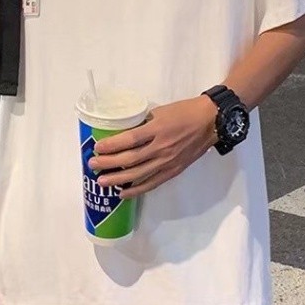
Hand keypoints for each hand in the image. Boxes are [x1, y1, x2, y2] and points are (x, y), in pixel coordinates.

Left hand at [89, 96, 217, 198]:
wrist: (211, 122)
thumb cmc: (184, 112)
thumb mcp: (160, 111)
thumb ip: (143, 124)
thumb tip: (124, 133)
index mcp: (158, 129)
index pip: (130, 139)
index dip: (112, 145)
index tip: (97, 147)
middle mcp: (162, 147)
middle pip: (131, 159)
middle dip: (109, 163)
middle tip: (93, 165)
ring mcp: (168, 161)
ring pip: (139, 174)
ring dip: (118, 179)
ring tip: (102, 182)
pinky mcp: (173, 171)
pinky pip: (152, 183)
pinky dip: (137, 189)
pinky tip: (123, 192)